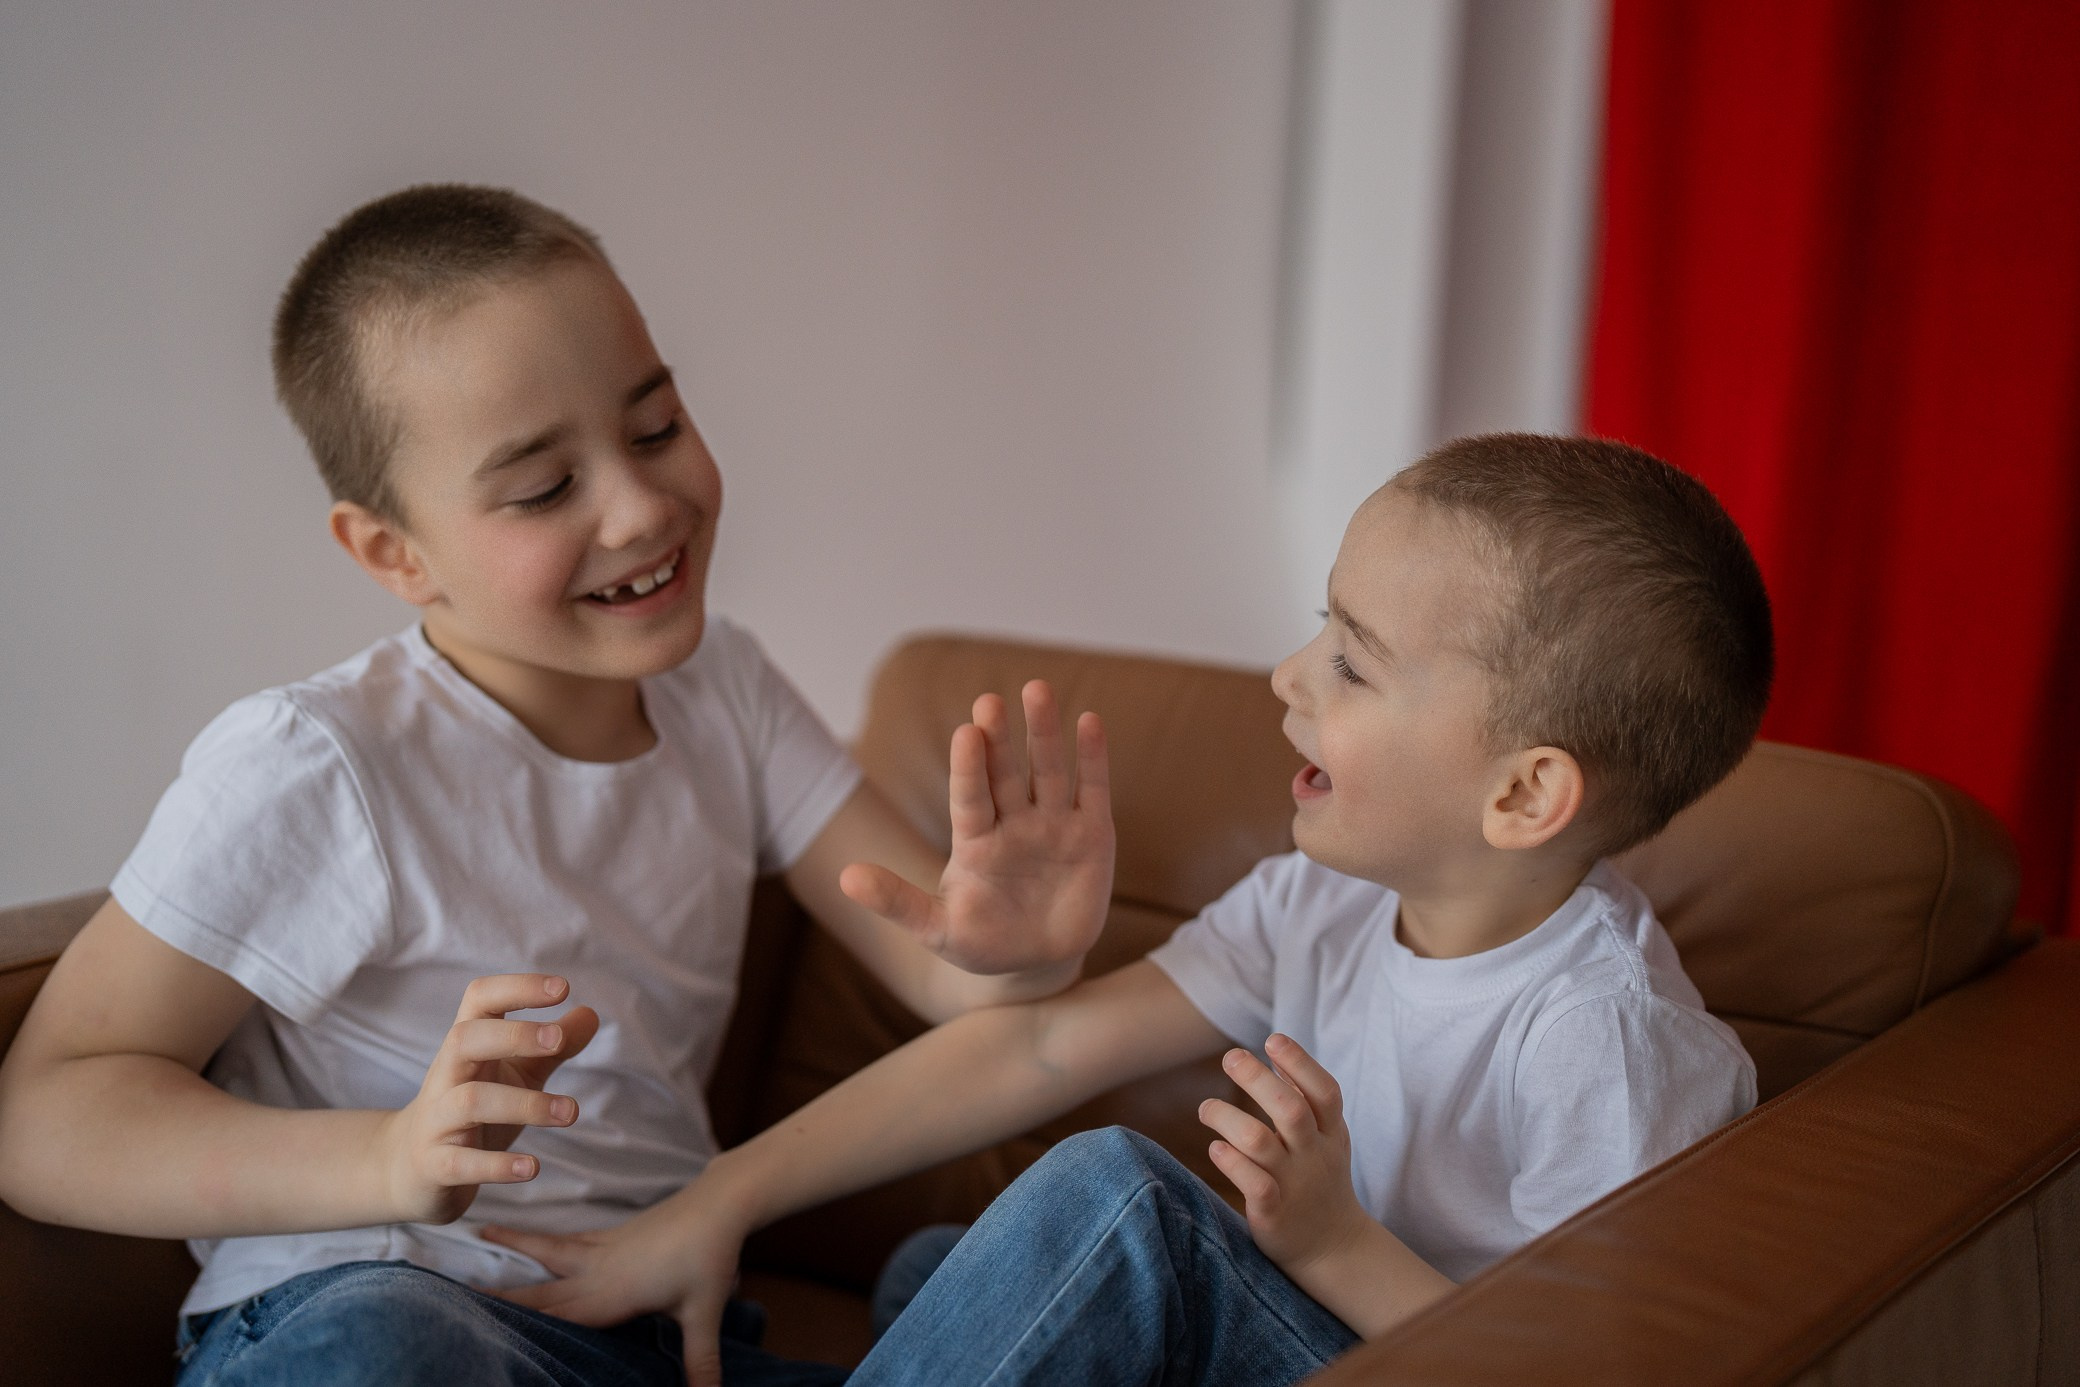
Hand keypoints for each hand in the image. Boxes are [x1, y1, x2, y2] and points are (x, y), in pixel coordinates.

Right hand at [374, 974, 597, 1225]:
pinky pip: (462, 1162)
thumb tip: (591, 1013)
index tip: (563, 988)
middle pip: (466, 1039)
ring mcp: (436, 1120)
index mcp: (466, 1045)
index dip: (517, 988)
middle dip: (514, 1036)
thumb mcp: (516, 1072)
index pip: (480, 1000)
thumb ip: (552, 1047)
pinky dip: (497, 1166)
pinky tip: (532, 1168)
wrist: (410, 1168)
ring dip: (525, 1105)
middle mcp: (446, 1075)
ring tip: (571, 1112)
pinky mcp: (435, 1165)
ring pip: (471, 1101)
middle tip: (558, 1040)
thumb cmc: (474, 1108)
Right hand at [481, 1193, 742, 1386]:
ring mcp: (604, 1247)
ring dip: (516, 1244)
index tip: (481, 1324)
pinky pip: (569, 1239)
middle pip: (542, 1287)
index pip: (557, 1314)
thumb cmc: (709, 1258)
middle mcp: (598, 1269)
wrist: (719, 1204)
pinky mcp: (614, 1234)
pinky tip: (537, 1240)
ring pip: (550, 1250)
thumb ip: (700, 1361)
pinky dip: (545, 1239)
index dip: (520, 1321)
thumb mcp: (704, 1315)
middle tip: (457, 1290)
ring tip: (481, 1230)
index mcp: (612, 1292)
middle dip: (500, 1293)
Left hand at [840, 679, 1114, 975]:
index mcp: (975, 842)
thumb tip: (845, 878)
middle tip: (988, 702)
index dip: (968, 768)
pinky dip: (1092, 757)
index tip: (965, 733)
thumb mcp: (937, 928)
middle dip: (999, 739)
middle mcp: (1013, 824)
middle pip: (1005, 774)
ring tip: (1036, 690)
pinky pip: (1091, 790)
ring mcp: (1053, 825)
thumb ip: (897, 903)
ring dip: (1044, 732)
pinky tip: (1089, 720)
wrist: (1036, 962)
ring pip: (1047, 772)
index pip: (969, 798)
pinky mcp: (1092, 834)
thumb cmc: (981, 941)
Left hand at [1199, 1034, 1370, 1277]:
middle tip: (1230, 1057)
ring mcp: (1294, 1185)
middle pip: (1290, 1110)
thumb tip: (1278, 1054)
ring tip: (1206, 1109)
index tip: (1272, 1039)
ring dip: (1228, 1118)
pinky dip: (1231, 1163)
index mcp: (1330, 1133)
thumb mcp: (1325, 1138)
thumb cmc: (1321, 1181)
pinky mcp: (1273, 1213)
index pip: (1324, 1092)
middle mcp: (1314, 1155)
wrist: (1333, 1248)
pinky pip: (1253, 1184)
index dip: (1300, 1063)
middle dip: (1258, 1079)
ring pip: (1260, 1142)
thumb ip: (1305, 1099)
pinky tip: (1216, 1149)